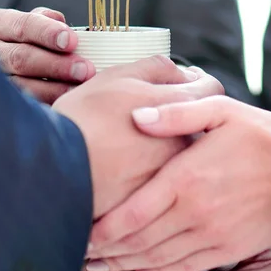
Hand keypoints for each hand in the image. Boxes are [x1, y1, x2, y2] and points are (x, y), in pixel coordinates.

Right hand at [0, 7, 95, 103]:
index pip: (22, 26)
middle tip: (84, 70)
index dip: (48, 33)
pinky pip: (23, 105)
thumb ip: (48, 21)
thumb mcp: (35, 23)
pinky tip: (65, 104)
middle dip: (56, 65)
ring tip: (79, 89)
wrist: (6, 65)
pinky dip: (46, 103)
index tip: (72, 42)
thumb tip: (64, 27)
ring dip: (54, 88)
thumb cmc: (29, 40)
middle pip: (21, 58)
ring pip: (21, 85)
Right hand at [53, 57, 223, 217]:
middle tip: (152, 115)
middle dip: (181, 116)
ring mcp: (171, 177)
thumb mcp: (117, 77)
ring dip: (164, 147)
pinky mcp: (155, 202)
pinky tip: (125, 169)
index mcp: (180, 109)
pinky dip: (150, 174)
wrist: (58, 174)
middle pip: (196, 124)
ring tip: (132, 145)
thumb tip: (180, 71)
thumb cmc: (84, 120)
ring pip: (179, 156)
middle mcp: (184, 144)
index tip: (184, 82)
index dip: (198, 80)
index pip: (212, 89)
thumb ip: (155, 68)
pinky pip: (162, 183)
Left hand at [87, 96, 270, 270]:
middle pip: (139, 241)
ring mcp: (211, 235)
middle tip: (78, 254)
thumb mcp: (222, 111)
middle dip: (105, 251)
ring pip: (156, 260)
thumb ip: (178, 114)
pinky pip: (183, 269)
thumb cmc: (261, 138)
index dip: (102, 228)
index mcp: (187, 178)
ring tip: (98, 269)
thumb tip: (138, 115)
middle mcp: (195, 212)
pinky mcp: (225, 249)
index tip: (79, 231)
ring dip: (123, 266)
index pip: (133, 212)